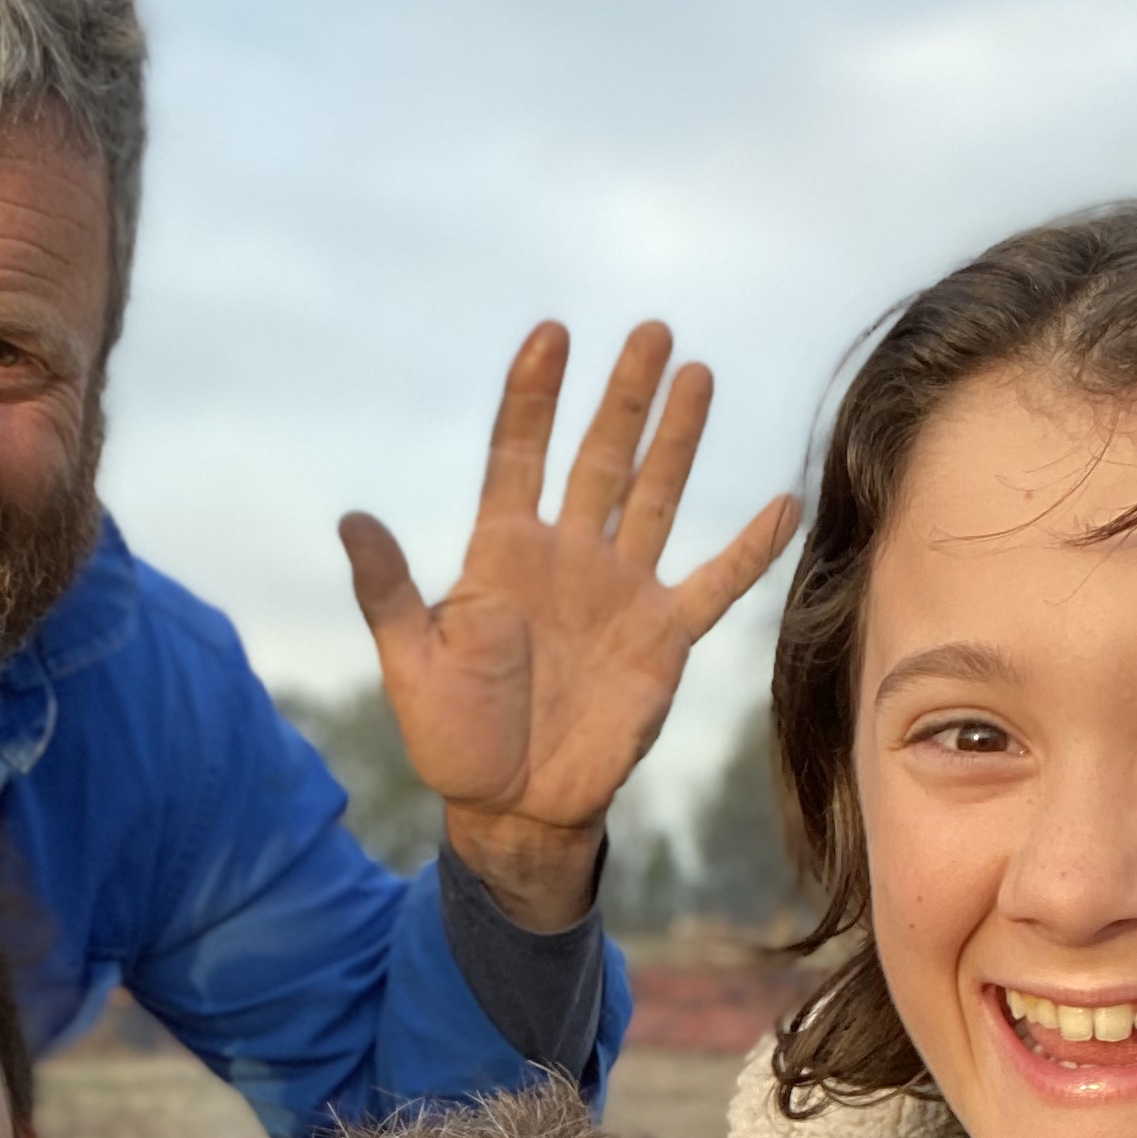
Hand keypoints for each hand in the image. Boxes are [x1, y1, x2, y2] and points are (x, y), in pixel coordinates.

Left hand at [340, 321, 798, 930]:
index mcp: (503, 555)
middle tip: (650, 331)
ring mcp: (619, 593)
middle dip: (623, 396)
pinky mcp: (662, 639)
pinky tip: (784, 505)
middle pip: (599, 458)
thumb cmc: (453, 738)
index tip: (550, 335)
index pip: (518, 456)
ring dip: (676, 440)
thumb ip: (388, 592)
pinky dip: (749, 550)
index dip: (532, 398)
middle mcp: (567, 559)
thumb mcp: (411, 663)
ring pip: (654, 497)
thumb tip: (352, 520)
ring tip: (697, 374)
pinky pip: (714, 584)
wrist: (514, 807)